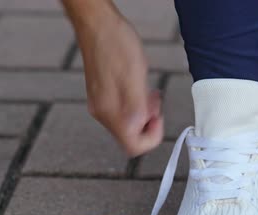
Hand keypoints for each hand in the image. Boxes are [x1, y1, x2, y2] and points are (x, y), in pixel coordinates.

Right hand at [69, 1, 162, 155]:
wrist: (97, 24)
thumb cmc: (116, 45)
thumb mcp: (135, 77)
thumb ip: (137, 108)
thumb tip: (140, 128)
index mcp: (111, 113)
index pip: (133, 147)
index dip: (152, 137)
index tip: (159, 118)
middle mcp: (102, 113)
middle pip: (130, 137)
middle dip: (149, 123)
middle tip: (156, 103)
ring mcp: (101, 104)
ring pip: (128, 123)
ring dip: (144, 113)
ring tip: (150, 94)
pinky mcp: (103, 95)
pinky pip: (123, 111)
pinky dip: (136, 104)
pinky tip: (141, 88)